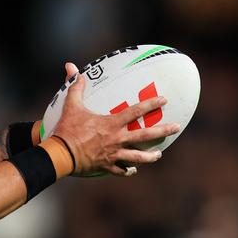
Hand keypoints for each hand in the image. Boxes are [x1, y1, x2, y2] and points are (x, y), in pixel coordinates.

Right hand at [51, 62, 180, 176]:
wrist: (61, 154)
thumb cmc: (67, 129)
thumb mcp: (71, 105)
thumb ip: (75, 86)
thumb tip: (71, 67)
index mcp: (111, 123)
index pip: (136, 111)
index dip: (151, 104)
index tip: (164, 100)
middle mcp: (117, 139)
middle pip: (146, 135)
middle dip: (163, 130)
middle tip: (176, 127)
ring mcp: (113, 155)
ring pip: (138, 157)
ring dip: (150, 156)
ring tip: (159, 155)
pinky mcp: (106, 166)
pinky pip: (122, 171)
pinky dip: (128, 171)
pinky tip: (133, 170)